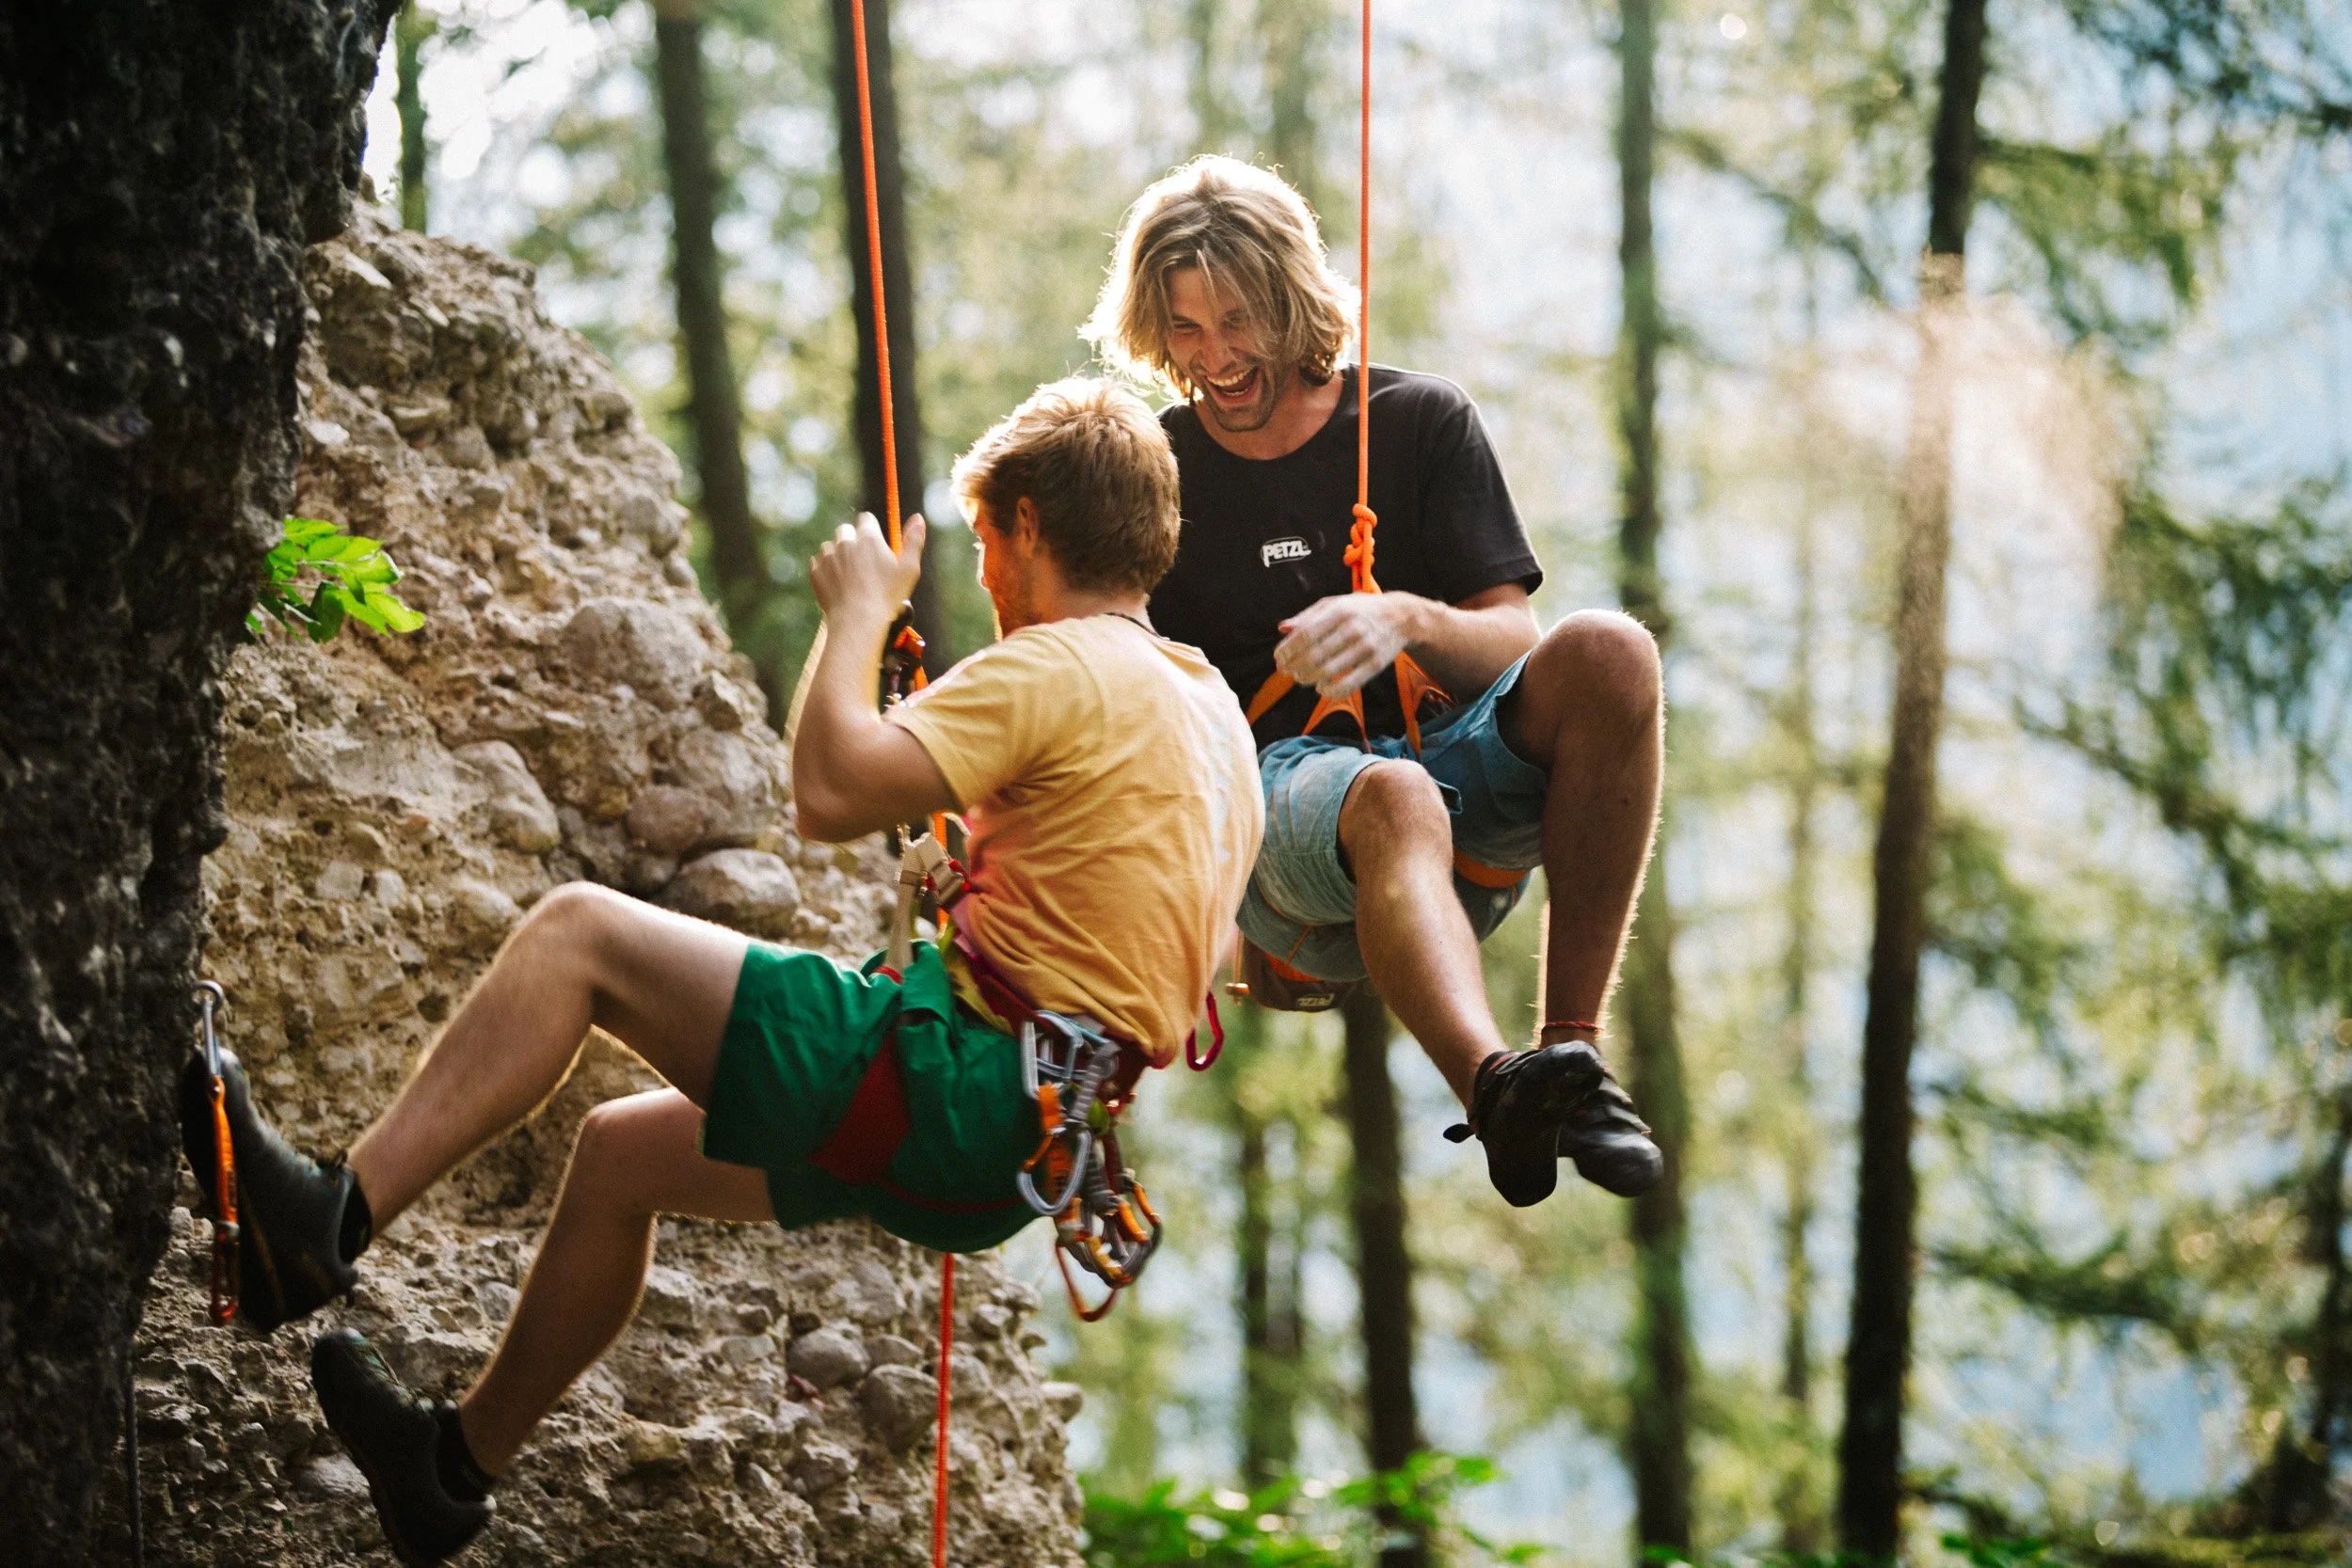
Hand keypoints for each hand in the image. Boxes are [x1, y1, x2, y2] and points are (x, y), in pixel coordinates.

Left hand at [809, 512, 924, 626]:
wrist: (857, 621)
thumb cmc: (887, 597)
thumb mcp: (909, 569)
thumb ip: (913, 541)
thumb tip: (918, 518)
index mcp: (868, 537)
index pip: (866, 519)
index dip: (871, 530)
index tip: (874, 544)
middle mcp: (845, 541)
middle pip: (846, 530)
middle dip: (852, 541)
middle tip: (862, 563)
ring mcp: (828, 556)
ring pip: (830, 547)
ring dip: (838, 556)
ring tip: (849, 577)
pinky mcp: (815, 571)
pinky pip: (818, 563)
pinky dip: (826, 571)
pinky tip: (837, 585)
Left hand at [1273, 592, 1415, 697]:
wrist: (1401, 617)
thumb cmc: (1360, 609)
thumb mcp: (1335, 604)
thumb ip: (1307, 616)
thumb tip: (1282, 629)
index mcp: (1339, 611)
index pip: (1306, 634)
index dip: (1288, 649)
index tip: (1279, 658)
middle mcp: (1353, 628)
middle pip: (1314, 655)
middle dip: (1294, 667)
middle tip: (1286, 671)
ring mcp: (1366, 647)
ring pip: (1328, 671)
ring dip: (1308, 678)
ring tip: (1301, 678)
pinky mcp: (1376, 664)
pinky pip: (1349, 684)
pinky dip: (1330, 691)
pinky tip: (1321, 688)